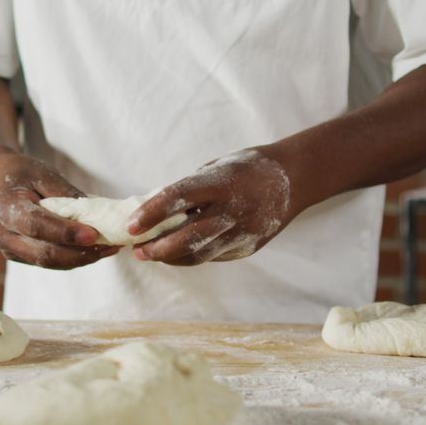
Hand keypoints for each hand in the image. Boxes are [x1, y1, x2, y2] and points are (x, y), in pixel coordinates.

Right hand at [0, 153, 119, 268]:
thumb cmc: (20, 173)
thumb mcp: (43, 173)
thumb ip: (66, 195)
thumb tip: (97, 215)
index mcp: (4, 208)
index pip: (37, 226)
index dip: (66, 233)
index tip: (94, 234)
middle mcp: (2, 234)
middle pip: (43, 253)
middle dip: (79, 253)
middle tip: (109, 247)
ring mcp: (8, 249)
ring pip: (47, 262)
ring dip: (80, 259)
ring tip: (107, 250)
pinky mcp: (17, 256)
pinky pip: (46, 262)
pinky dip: (71, 259)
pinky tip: (93, 251)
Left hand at [126, 148, 293, 265]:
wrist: (295, 179)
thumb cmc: (248, 167)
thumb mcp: (218, 167)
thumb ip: (191, 187)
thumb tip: (157, 207)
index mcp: (222, 182)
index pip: (179, 198)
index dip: (151, 213)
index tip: (131, 225)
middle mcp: (233, 210)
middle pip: (188, 237)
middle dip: (158, 248)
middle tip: (137, 250)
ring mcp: (242, 232)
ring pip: (199, 254)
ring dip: (170, 257)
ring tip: (151, 255)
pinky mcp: (247, 247)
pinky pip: (213, 256)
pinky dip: (191, 256)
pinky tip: (176, 254)